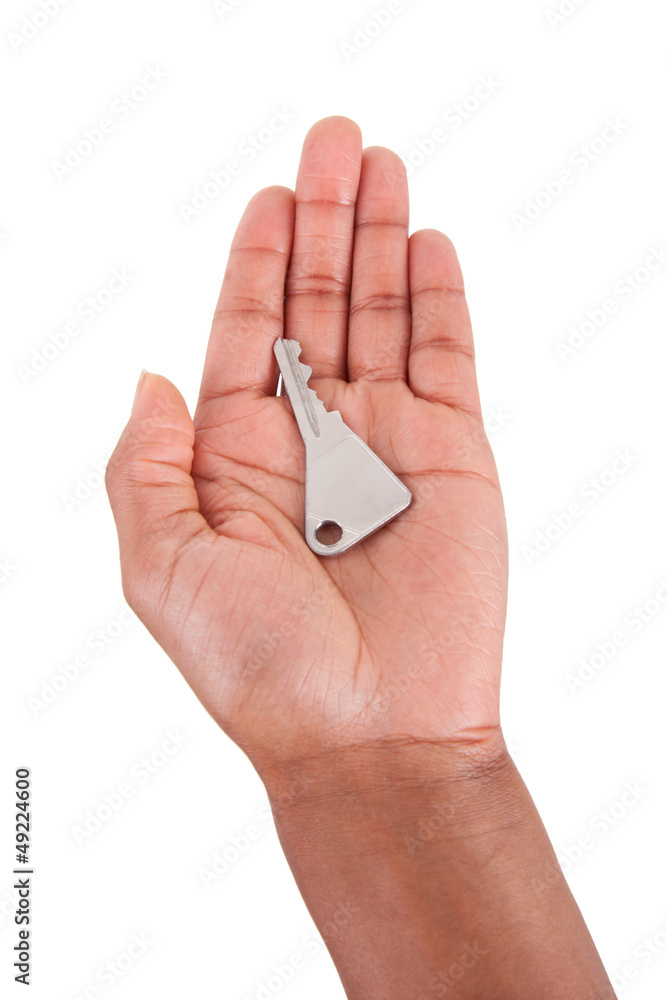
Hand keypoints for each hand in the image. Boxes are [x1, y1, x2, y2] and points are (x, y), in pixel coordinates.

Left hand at [106, 116, 507, 771]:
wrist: (370, 734)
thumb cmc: (260, 667)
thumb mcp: (160, 567)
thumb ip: (145, 464)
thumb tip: (150, 375)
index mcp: (238, 458)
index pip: (245, 332)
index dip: (256, 262)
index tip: (269, 196)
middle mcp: (312, 439)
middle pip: (315, 305)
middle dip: (322, 222)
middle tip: (331, 141)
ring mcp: (385, 442)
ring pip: (381, 315)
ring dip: (378, 239)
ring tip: (377, 165)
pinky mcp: (452, 455)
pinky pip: (445, 359)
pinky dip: (437, 300)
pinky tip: (426, 245)